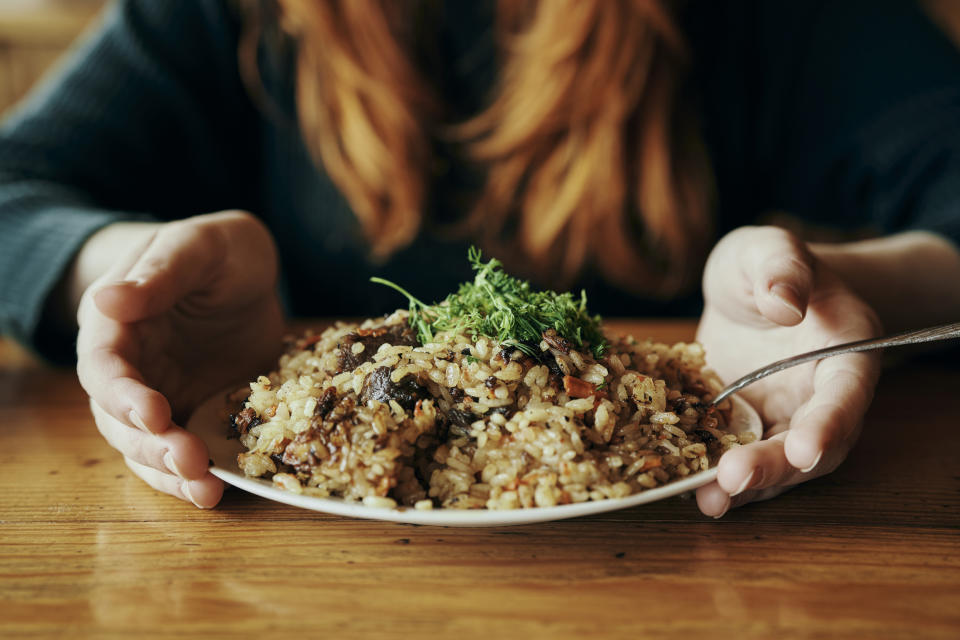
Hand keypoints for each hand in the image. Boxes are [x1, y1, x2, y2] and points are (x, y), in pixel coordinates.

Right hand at [76, 211, 283, 506]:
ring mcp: (161, 394)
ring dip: (170, 472)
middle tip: (189, 460)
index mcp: (117, 323)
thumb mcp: (200, 247)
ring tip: (206, 490)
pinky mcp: (195, 413)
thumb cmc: (219, 251)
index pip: (105, 365)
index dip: (124, 394)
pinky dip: (193, 476)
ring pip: (146, 446)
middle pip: (120, 419)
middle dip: (151, 445)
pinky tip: (215, 491)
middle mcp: (130, 367)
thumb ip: (162, 273)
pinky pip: (183, 452)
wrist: (247, 272)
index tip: (153, 413)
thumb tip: (106, 301)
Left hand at [694, 226, 882, 516]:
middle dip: (774, 468)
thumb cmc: (769, 264)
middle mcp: (821, 397)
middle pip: (810, 446)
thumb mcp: (770, 248)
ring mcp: (783, 418)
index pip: (845, 396)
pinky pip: (735, 458)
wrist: (752, 288)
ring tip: (706, 500)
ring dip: (744, 487)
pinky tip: (682, 486)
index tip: (805, 449)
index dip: (828, 425)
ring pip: (775, 465)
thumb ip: (781, 267)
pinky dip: (712, 476)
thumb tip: (784, 303)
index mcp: (847, 352)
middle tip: (732, 481)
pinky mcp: (745, 429)